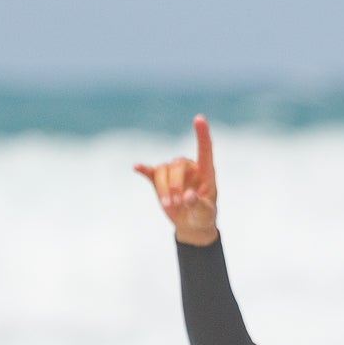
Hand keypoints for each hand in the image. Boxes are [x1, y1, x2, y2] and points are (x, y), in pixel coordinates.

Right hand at [135, 115, 219, 245]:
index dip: (202, 134)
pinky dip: (144, 170)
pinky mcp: (160, 181)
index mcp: (206, 172)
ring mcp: (174, 173)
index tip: (199, 118)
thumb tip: (188, 196)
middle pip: (177, 164)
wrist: (191, 225)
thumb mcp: (205, 214)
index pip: (205, 149)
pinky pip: (151, 173)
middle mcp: (189, 168)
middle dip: (175, 184)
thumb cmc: (203, 217)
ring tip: (170, 206)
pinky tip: (137, 167)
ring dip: (164, 188)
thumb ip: (198, 205)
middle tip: (179, 204)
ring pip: (163, 170)